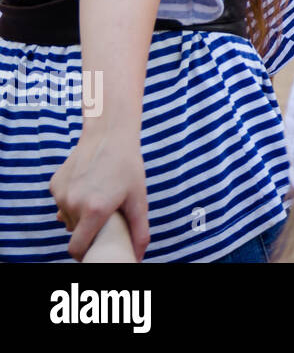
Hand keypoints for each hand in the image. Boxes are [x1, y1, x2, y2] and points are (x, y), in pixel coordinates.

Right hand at [50, 129, 150, 260]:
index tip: (94, 251)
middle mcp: (72, 204)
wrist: (109, 136)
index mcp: (94, 210)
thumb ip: (139, 232)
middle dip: (87, 231)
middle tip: (104, 220)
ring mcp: (60, 194)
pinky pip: (62, 202)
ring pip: (67, 218)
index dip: (84, 254)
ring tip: (98, 200)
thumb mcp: (139, 200)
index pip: (77, 248)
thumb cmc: (128, 168)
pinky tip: (88, 187)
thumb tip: (139, 257)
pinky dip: (72, 201)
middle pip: (74, 232)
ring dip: (79, 216)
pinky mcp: (54, 184)